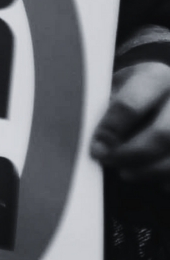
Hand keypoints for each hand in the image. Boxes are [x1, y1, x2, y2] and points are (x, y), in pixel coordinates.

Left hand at [90, 61, 169, 181]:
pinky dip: (167, 181)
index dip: (110, 130)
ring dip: (150, 172)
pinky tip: (155, 179)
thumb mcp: (119, 88)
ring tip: (128, 172)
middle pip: (162, 135)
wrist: (164, 93)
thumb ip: (108, 110)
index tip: (97, 148)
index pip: (130, 105)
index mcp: (156, 77)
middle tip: (110, 162)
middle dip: (131, 155)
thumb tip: (100, 142)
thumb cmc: (136, 93)